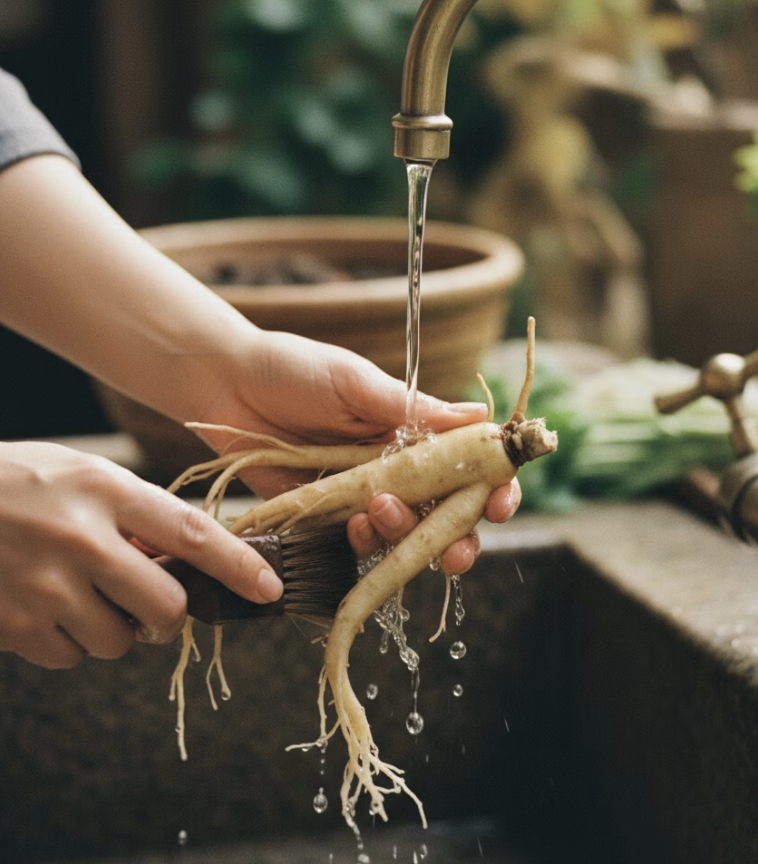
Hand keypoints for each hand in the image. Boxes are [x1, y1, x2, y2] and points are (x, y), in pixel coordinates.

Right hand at [0, 442, 282, 668]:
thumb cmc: (19, 482)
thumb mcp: (84, 475)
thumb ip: (136, 513)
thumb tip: (184, 559)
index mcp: (106, 492)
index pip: (192, 534)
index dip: (239, 566)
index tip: (268, 589)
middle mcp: (82, 540)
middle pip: (167, 607)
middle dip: (168, 615)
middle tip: (153, 603)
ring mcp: (45, 586)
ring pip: (119, 642)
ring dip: (116, 629)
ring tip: (87, 596)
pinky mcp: (14, 625)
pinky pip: (72, 657)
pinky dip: (71, 641)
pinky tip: (51, 607)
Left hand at [192, 330, 521, 573]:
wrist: (226, 384)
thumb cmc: (293, 369)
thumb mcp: (357, 383)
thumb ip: (414, 409)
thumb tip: (480, 417)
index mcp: (413, 431)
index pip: (469, 465)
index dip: (493, 487)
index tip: (499, 501)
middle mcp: (396, 467)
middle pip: (447, 513)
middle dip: (460, 538)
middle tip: (455, 550)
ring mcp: (363, 494)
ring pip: (407, 534)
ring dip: (407, 535)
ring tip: (380, 509)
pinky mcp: (327, 515)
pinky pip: (358, 542)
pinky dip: (365, 541)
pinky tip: (355, 523)